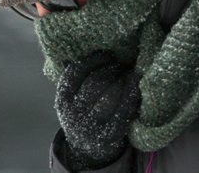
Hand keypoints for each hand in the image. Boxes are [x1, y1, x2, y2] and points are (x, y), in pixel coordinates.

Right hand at [54, 51, 140, 170]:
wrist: (87, 151)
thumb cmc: (81, 113)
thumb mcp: (71, 98)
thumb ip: (76, 78)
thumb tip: (88, 46)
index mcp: (62, 100)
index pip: (75, 73)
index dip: (92, 60)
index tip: (106, 53)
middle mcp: (74, 114)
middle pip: (94, 83)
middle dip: (109, 69)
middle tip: (120, 62)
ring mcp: (91, 126)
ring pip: (109, 96)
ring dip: (122, 80)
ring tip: (129, 71)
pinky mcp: (110, 134)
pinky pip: (123, 110)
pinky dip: (131, 94)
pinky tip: (135, 84)